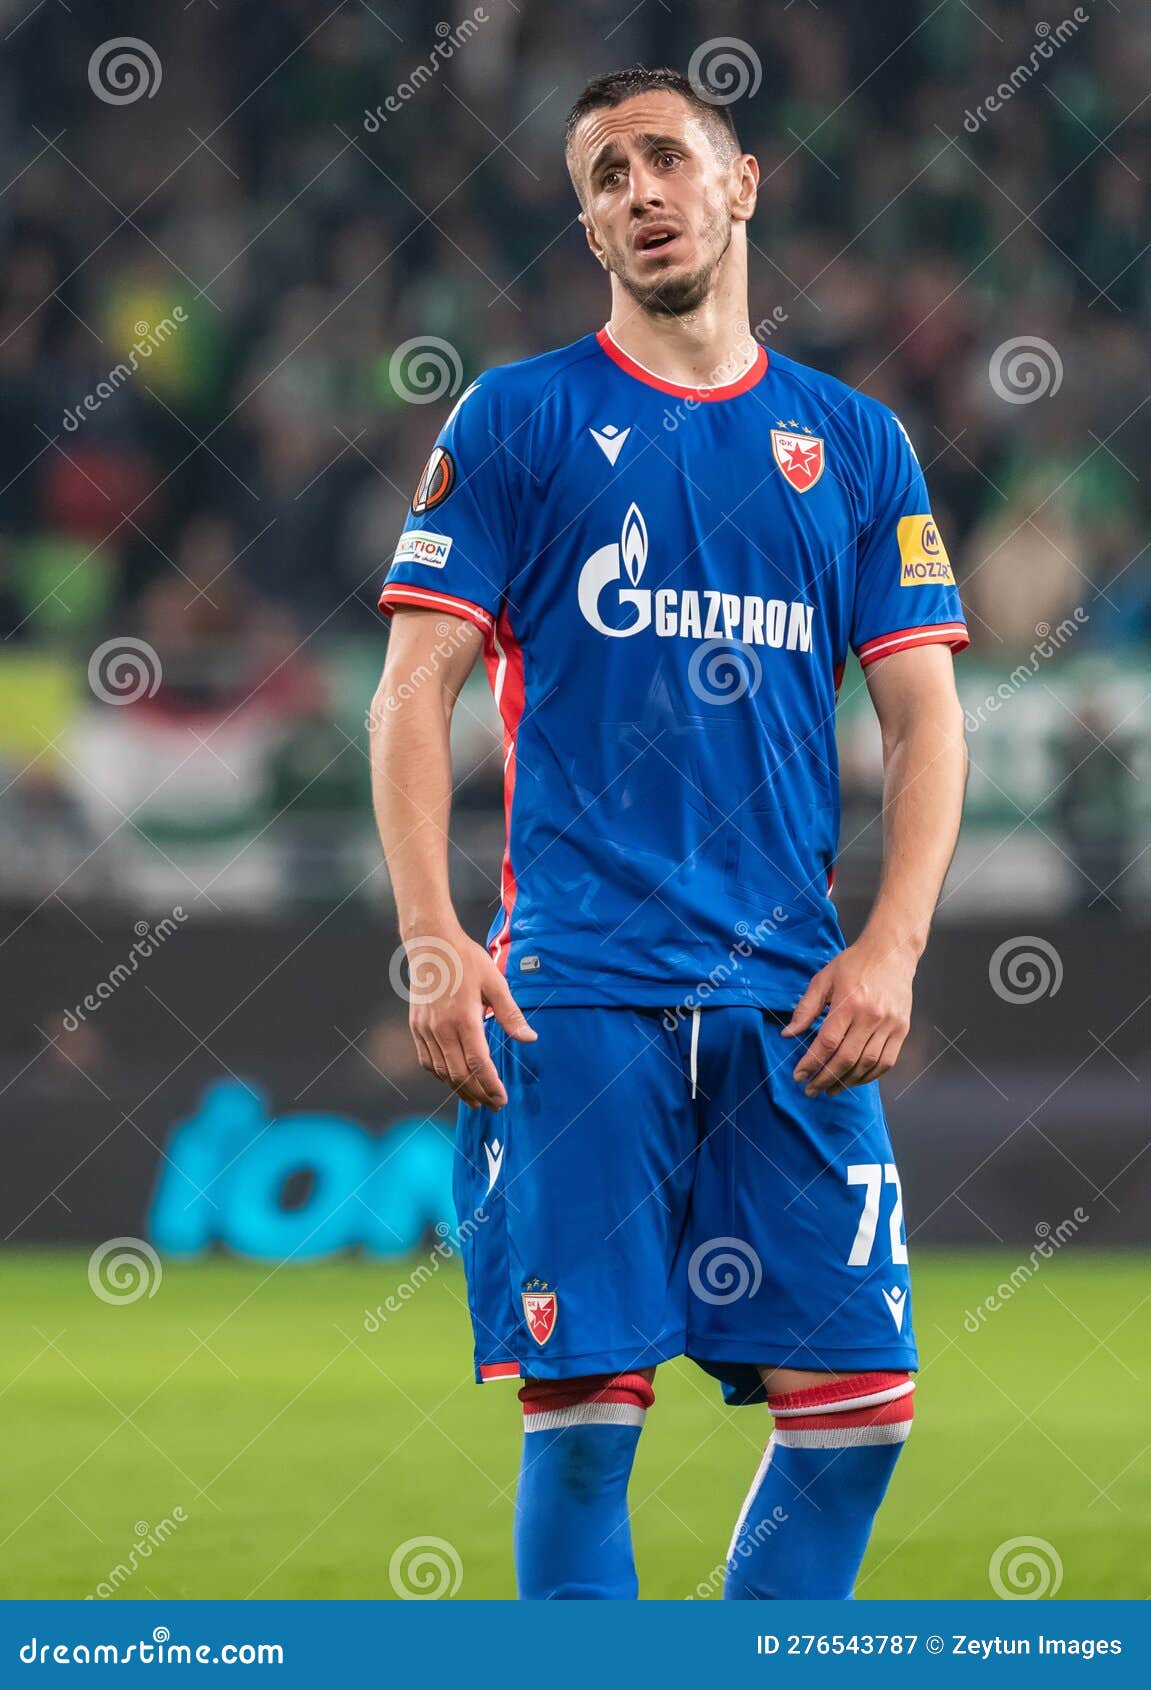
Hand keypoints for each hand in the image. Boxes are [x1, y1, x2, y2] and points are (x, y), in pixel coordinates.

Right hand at [405, 926, 535, 1110]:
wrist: (430, 944)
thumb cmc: (466, 960)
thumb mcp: (495, 982)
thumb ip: (511, 1015)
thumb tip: (530, 1039)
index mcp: (464, 1018)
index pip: (477, 1064)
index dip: (490, 1086)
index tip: (502, 1100)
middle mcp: (441, 1028)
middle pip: (459, 1074)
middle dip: (478, 1094)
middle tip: (494, 1105)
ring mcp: (425, 1029)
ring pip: (442, 1072)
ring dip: (459, 1090)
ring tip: (476, 1100)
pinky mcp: (416, 1027)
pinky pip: (427, 1061)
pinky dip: (441, 1076)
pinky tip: (453, 1080)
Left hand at [782, 933, 914, 1096]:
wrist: (891, 953)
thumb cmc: (854, 964)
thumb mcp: (823, 979)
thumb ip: (805, 1008)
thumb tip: (788, 1034)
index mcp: (849, 1003)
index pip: (827, 1042)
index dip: (811, 1063)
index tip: (798, 1076)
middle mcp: (871, 1016)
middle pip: (847, 1058)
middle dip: (825, 1078)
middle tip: (811, 1090)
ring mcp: (890, 1025)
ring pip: (867, 1064)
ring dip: (847, 1082)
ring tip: (830, 1089)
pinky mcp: (901, 1030)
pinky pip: (886, 1062)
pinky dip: (869, 1076)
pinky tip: (854, 1080)